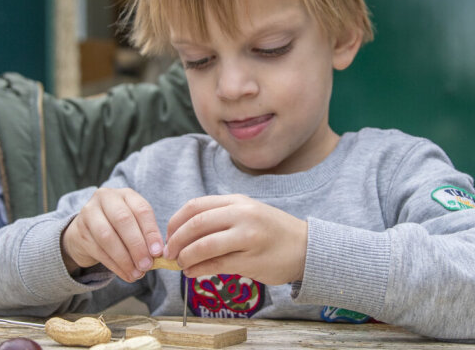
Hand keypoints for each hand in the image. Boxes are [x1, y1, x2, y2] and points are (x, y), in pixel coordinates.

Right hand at [61, 188, 163, 282]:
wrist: (87, 230)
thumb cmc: (118, 227)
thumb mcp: (134, 224)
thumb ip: (146, 235)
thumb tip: (158, 255)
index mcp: (125, 194)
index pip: (141, 209)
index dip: (151, 231)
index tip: (158, 252)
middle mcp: (105, 198)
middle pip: (122, 220)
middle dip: (136, 245)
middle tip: (147, 265)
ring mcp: (89, 213)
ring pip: (107, 236)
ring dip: (124, 259)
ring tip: (137, 273)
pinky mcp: (79, 231)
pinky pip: (98, 250)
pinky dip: (114, 266)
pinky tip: (126, 274)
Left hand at [164, 194, 307, 284]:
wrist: (306, 248)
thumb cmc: (271, 232)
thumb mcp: (247, 214)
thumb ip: (219, 219)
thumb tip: (182, 234)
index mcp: (237, 201)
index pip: (195, 206)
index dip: (175, 222)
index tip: (168, 235)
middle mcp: (242, 215)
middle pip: (196, 224)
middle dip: (176, 240)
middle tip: (168, 253)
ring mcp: (248, 237)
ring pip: (204, 246)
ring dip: (186, 257)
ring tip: (180, 264)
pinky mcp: (251, 260)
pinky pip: (217, 265)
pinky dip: (198, 270)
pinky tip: (192, 273)